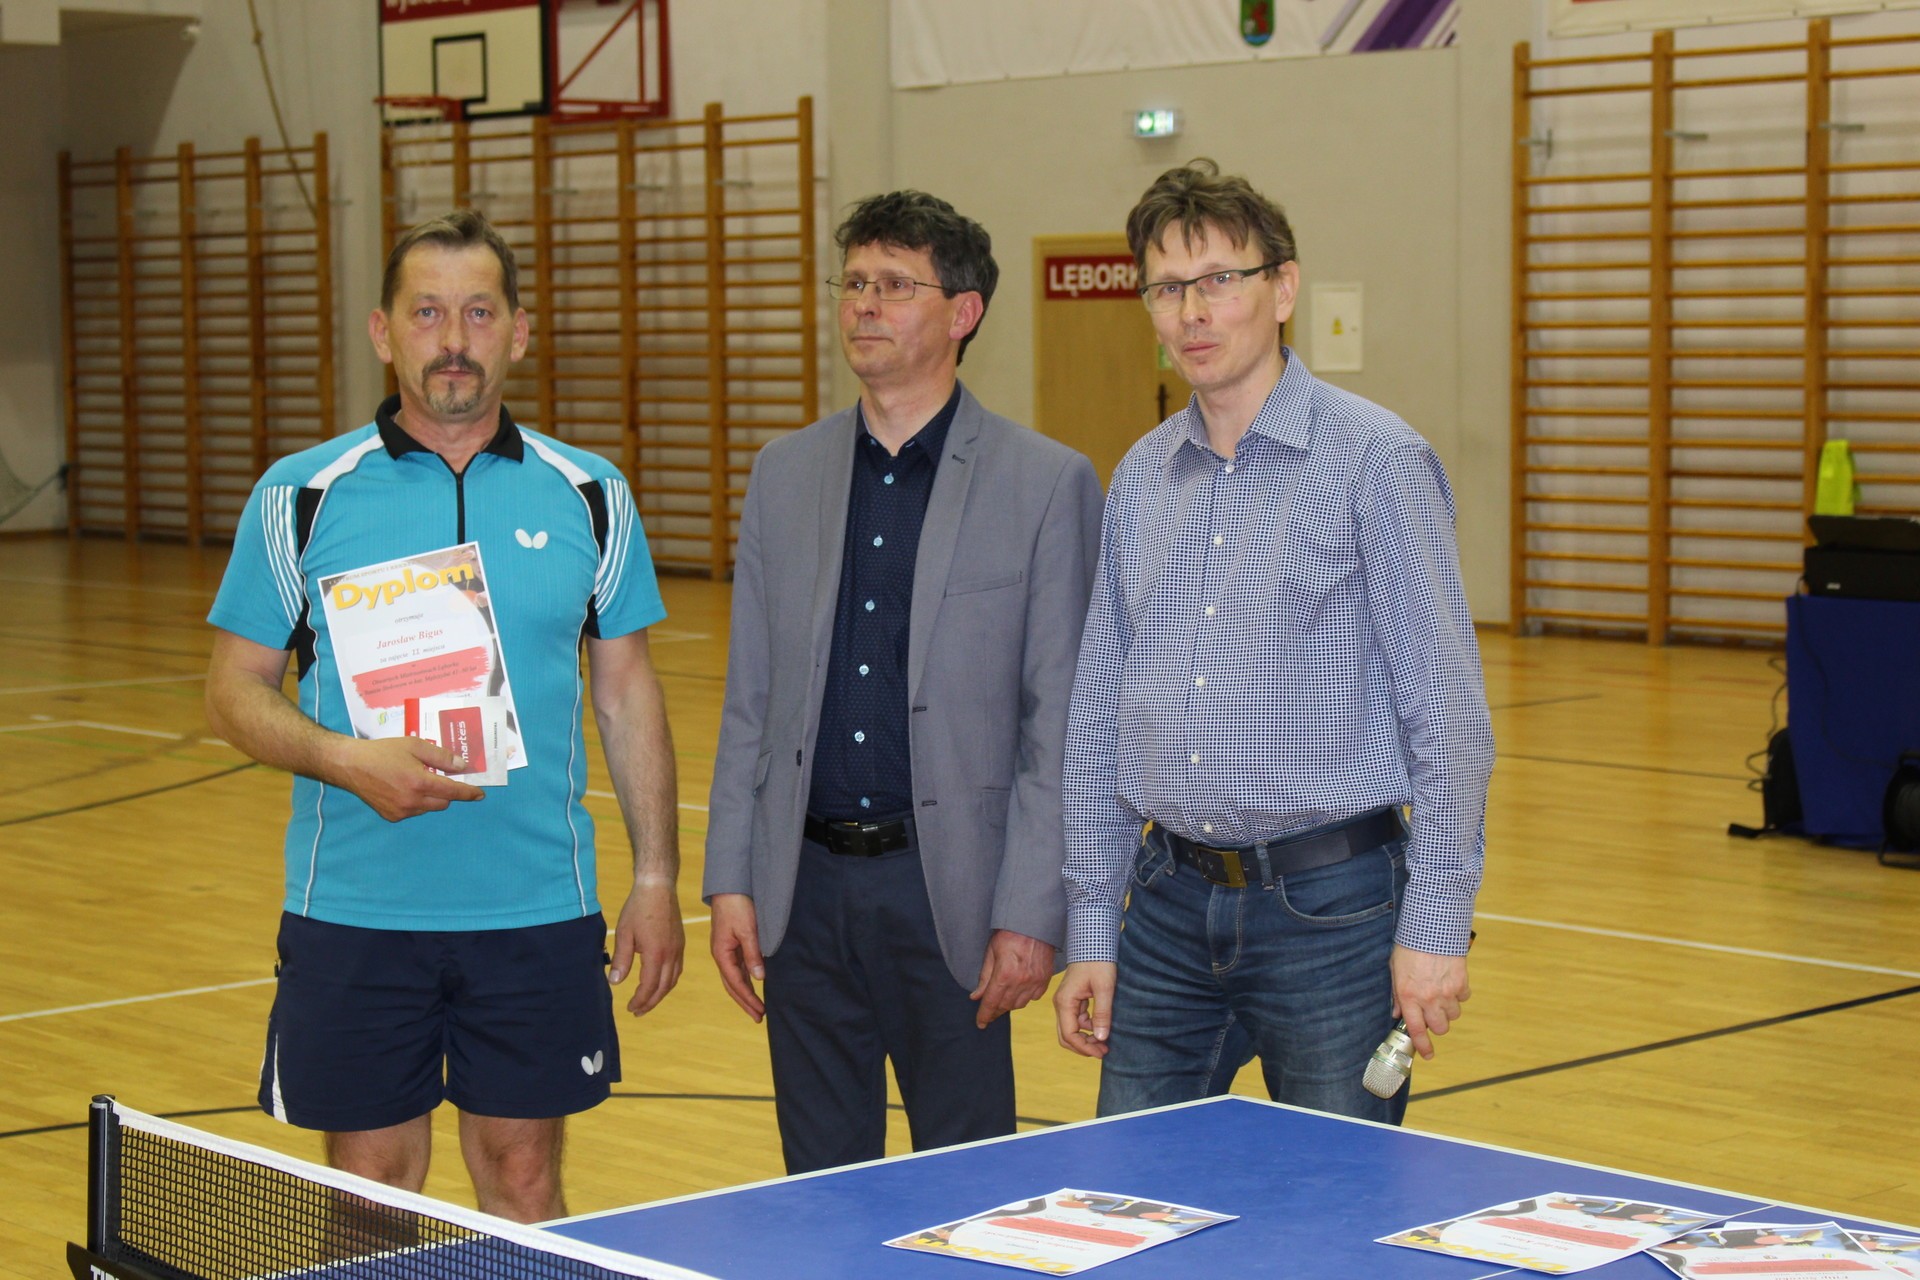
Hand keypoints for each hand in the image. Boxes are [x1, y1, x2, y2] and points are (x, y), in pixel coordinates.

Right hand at [334, 736, 484, 821]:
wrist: (350, 765)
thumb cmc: (383, 751)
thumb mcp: (414, 745)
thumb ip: (440, 757)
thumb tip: (461, 766)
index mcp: (419, 783)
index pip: (453, 792)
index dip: (468, 793)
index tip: (480, 794)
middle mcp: (412, 801)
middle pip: (443, 802)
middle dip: (447, 791)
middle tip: (438, 776)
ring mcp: (401, 811)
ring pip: (428, 807)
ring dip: (431, 797)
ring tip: (416, 779)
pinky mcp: (391, 816)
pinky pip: (414, 811)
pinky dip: (416, 802)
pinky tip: (403, 788)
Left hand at [609, 879, 684, 1014]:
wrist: (658, 886)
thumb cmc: (638, 908)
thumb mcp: (624, 934)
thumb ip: (621, 959)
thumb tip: (615, 982)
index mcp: (656, 953)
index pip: (649, 986)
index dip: (640, 1000)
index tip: (630, 1008)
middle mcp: (671, 954)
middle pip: (664, 987)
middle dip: (650, 1002)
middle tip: (637, 1011)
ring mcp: (678, 948)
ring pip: (673, 979)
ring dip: (661, 993)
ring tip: (648, 1000)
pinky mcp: (680, 942)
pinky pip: (678, 969)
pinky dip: (669, 981)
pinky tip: (660, 981)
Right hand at [708, 893, 764, 1021]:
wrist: (729, 887)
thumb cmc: (737, 906)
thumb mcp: (748, 930)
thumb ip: (753, 954)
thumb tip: (759, 978)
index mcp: (721, 954)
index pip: (736, 983)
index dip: (748, 999)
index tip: (760, 1012)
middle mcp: (721, 956)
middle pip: (733, 986)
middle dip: (745, 1002)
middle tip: (759, 1017)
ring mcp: (725, 951)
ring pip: (735, 978)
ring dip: (745, 993)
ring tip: (757, 1007)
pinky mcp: (731, 945)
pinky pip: (738, 968)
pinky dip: (745, 980)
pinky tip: (753, 985)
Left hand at [969, 930, 1053, 1028]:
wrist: (1034, 923)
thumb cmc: (1010, 933)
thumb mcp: (991, 952)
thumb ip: (984, 978)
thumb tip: (976, 997)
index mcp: (1004, 974)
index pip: (991, 1002)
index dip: (984, 1015)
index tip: (980, 1023)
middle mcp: (1021, 981)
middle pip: (1005, 1006)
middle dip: (995, 1011)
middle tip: (989, 1012)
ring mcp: (1035, 981)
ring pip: (1019, 1004)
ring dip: (1009, 1004)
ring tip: (1002, 1000)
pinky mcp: (1045, 980)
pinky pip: (1033, 997)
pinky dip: (1024, 998)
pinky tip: (1018, 991)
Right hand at [1052, 961, 1115, 1057]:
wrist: (1094, 943)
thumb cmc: (1099, 962)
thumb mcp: (1105, 988)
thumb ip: (1102, 1014)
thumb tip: (1101, 1038)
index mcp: (1065, 1002)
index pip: (1069, 1034)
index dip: (1084, 1048)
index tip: (1101, 1052)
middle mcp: (1061, 1004)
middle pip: (1065, 1035)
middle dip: (1083, 1046)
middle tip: (1103, 1051)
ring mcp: (1066, 1002)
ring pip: (1071, 1029)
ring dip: (1086, 1038)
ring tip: (1106, 1041)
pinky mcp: (1073, 999)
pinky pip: (1077, 1020)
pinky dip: (1087, 1027)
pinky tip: (1102, 1026)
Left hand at [1390, 944, 1469, 1059]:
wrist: (1431, 929)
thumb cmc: (1410, 947)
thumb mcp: (1395, 970)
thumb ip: (1397, 995)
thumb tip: (1398, 1013)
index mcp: (1409, 996)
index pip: (1416, 1030)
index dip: (1423, 1046)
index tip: (1428, 1054)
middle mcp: (1429, 999)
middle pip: (1440, 1028)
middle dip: (1437, 1024)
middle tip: (1432, 1013)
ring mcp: (1447, 992)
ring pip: (1453, 1015)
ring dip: (1448, 1009)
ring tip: (1441, 993)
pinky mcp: (1462, 983)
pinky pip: (1463, 998)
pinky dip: (1459, 994)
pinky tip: (1450, 981)